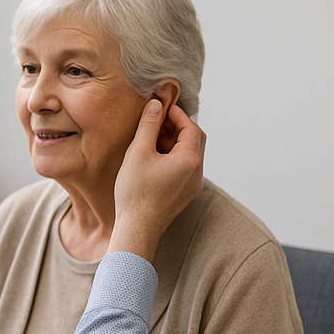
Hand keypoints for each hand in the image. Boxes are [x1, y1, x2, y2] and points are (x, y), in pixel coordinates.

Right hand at [109, 100, 205, 261]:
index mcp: (190, 159)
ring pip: (190, 154)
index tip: (161, 109)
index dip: (177, 115)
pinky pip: (185, 168)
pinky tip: (154, 160)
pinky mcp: (186, 194)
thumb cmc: (136, 192)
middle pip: (194, 140)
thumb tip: (155, 105)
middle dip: (177, 128)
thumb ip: (148, 125)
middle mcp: (197, 172)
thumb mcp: (138, 152)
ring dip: (174, 143)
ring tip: (151, 142)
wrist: (138, 228)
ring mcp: (193, 185)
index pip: (190, 127)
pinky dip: (173, 158)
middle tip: (156, 123)